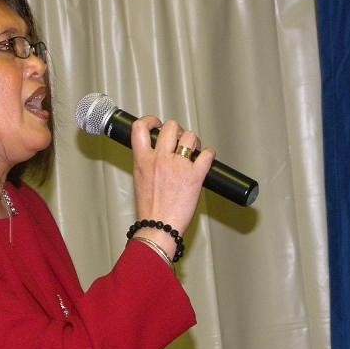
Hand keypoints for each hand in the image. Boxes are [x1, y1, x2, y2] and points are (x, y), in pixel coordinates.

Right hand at [131, 117, 214, 253]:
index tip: (156, 124)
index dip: (150, 121)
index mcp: (142, 160)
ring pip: (190, 137)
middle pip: (171, 127)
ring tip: (193, 150)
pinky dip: (209, 155)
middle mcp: (159, 159)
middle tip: (179, 139)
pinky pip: (207, 155)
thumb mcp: (140, 181)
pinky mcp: (194, 175)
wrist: (158, 227)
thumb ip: (146, 164)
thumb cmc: (150, 211)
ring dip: (193, 141)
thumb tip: (156, 156)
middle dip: (177, 130)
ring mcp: (178, 166)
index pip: (140, 129)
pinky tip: (207, 159)